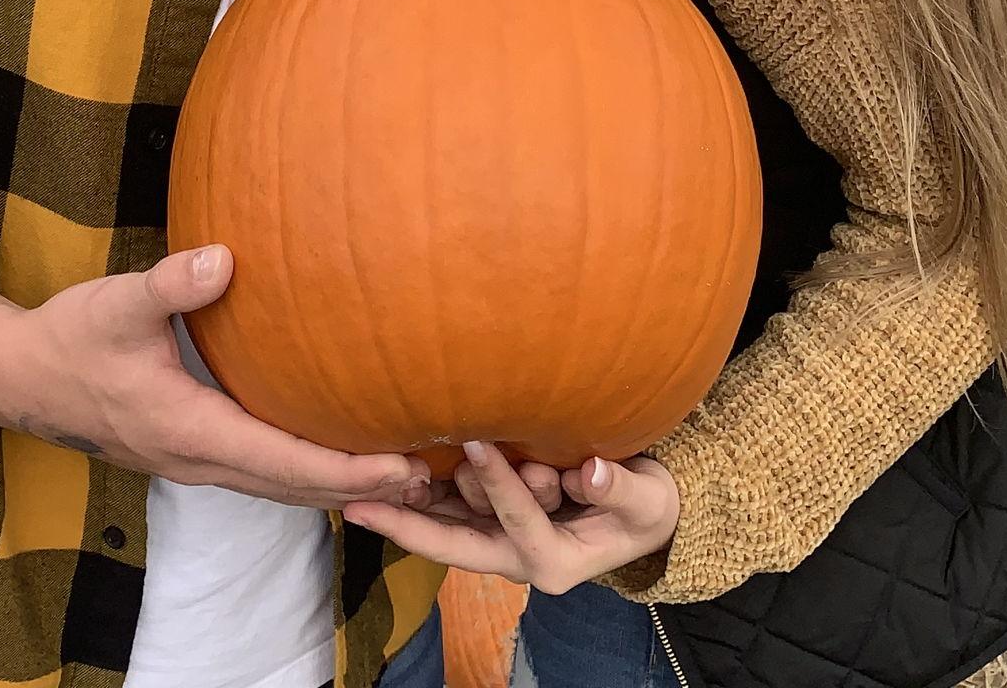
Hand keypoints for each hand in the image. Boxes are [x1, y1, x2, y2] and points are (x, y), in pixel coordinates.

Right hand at [0, 247, 430, 510]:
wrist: (22, 376)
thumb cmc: (72, 338)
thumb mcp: (117, 304)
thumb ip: (171, 284)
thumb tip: (225, 259)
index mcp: (189, 431)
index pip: (284, 462)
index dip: (347, 467)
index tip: (402, 463)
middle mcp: (198, 458)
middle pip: (293, 487)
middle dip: (359, 484)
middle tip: (427, 474)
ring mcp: (193, 460)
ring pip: (278, 485)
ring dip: (334, 482)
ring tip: (395, 470)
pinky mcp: (190, 448)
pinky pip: (260, 470)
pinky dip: (303, 469)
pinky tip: (331, 445)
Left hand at [343, 439, 679, 592]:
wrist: (642, 516)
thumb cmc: (647, 508)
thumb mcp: (647, 501)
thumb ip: (621, 489)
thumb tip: (595, 474)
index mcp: (555, 563)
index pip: (521, 521)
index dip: (501, 485)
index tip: (478, 443)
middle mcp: (518, 559)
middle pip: (455, 544)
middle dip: (407, 525)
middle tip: (360, 504)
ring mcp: (501, 541)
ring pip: (447, 525)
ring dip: (409, 506)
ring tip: (367, 480)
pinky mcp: (493, 521)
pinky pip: (450, 512)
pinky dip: (420, 495)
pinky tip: (386, 477)